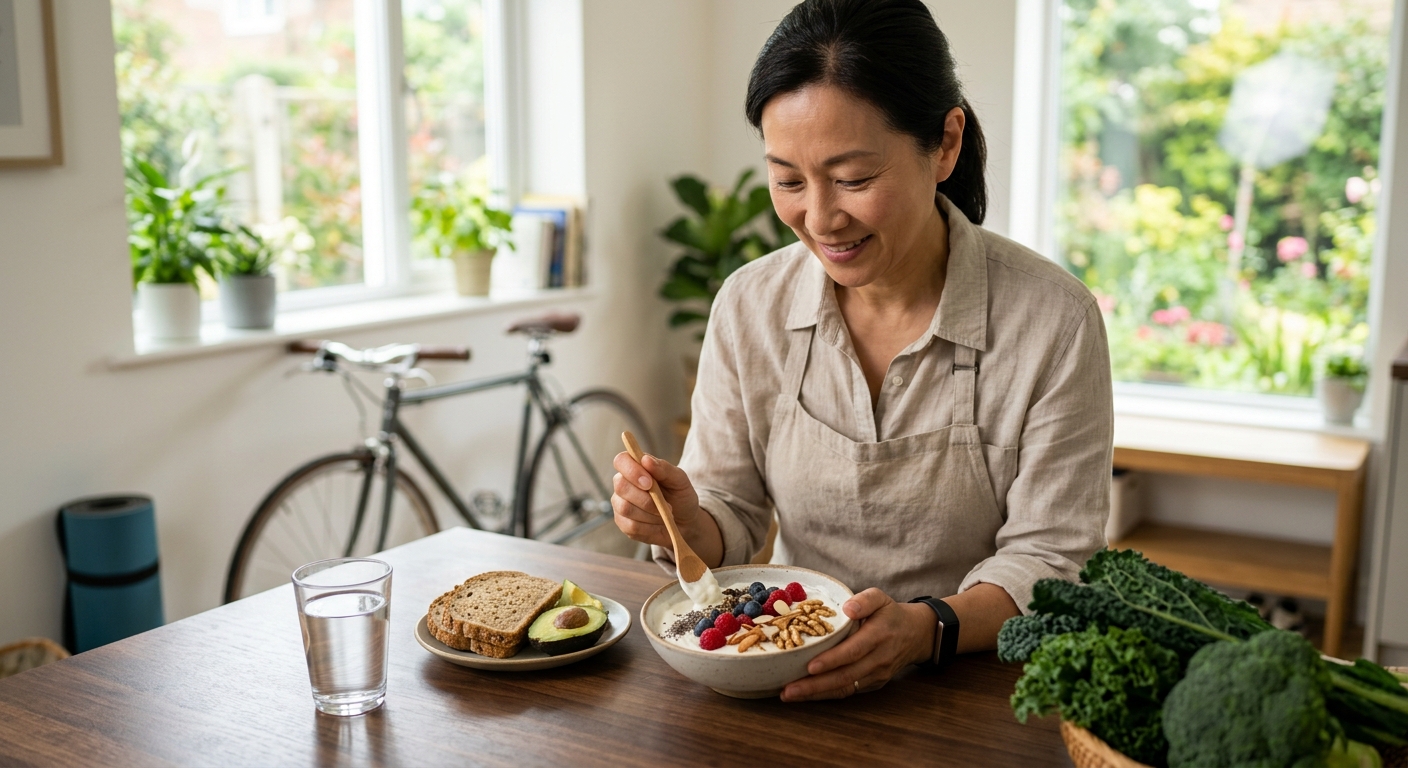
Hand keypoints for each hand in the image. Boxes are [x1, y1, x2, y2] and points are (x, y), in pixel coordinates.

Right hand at [612, 452, 719, 562]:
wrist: (685, 522)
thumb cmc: (680, 496)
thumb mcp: (679, 480)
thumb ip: (664, 468)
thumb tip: (646, 460)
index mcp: (635, 467)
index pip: (621, 461)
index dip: (632, 470)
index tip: (649, 482)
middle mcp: (623, 484)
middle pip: (621, 486)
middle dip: (644, 498)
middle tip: (666, 504)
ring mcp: (620, 504)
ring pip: (626, 508)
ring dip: (651, 513)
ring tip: (665, 514)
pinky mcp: (623, 524)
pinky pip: (631, 526)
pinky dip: (650, 527)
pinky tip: (660, 524)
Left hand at [779, 588, 934, 701]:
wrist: (916, 635)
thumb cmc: (891, 614)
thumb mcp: (881, 598)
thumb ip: (865, 599)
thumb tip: (847, 608)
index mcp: (879, 635)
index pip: (854, 650)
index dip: (832, 660)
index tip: (810, 666)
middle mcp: (879, 659)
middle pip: (846, 675)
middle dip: (815, 685)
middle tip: (789, 689)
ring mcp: (877, 675)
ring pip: (845, 687)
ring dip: (816, 694)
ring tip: (790, 695)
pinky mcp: (873, 684)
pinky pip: (848, 691)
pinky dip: (826, 695)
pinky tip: (806, 695)